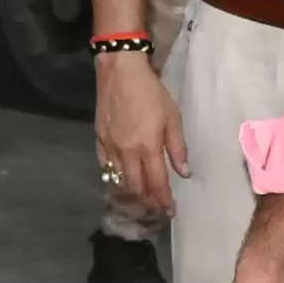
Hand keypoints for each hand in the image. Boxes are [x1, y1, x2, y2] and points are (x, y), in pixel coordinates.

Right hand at [93, 54, 186, 223]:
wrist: (120, 72)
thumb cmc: (151, 92)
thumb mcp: (172, 118)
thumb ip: (177, 148)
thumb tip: (184, 173)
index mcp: (147, 147)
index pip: (156, 183)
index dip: (164, 200)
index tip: (170, 210)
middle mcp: (127, 153)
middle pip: (136, 187)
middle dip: (148, 201)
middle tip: (157, 208)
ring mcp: (110, 147)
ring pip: (119, 180)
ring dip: (132, 193)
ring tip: (142, 199)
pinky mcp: (99, 140)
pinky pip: (105, 166)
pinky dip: (115, 177)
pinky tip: (122, 179)